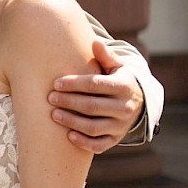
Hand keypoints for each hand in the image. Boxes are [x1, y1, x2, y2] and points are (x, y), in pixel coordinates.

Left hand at [48, 38, 143, 152]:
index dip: (74, 84)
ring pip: (93, 127)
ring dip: (71, 122)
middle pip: (92, 107)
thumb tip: (95, 42)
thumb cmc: (118, 79)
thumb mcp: (117, 66)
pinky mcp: (116, 139)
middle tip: (50, 98)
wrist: (137, 102)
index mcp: (124, 86)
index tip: (56, 83)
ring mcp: (121, 126)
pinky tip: (68, 135)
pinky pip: (99, 145)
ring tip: (54, 115)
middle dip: (68, 102)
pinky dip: (83, 142)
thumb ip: (105, 55)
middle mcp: (125, 107)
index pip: (95, 85)